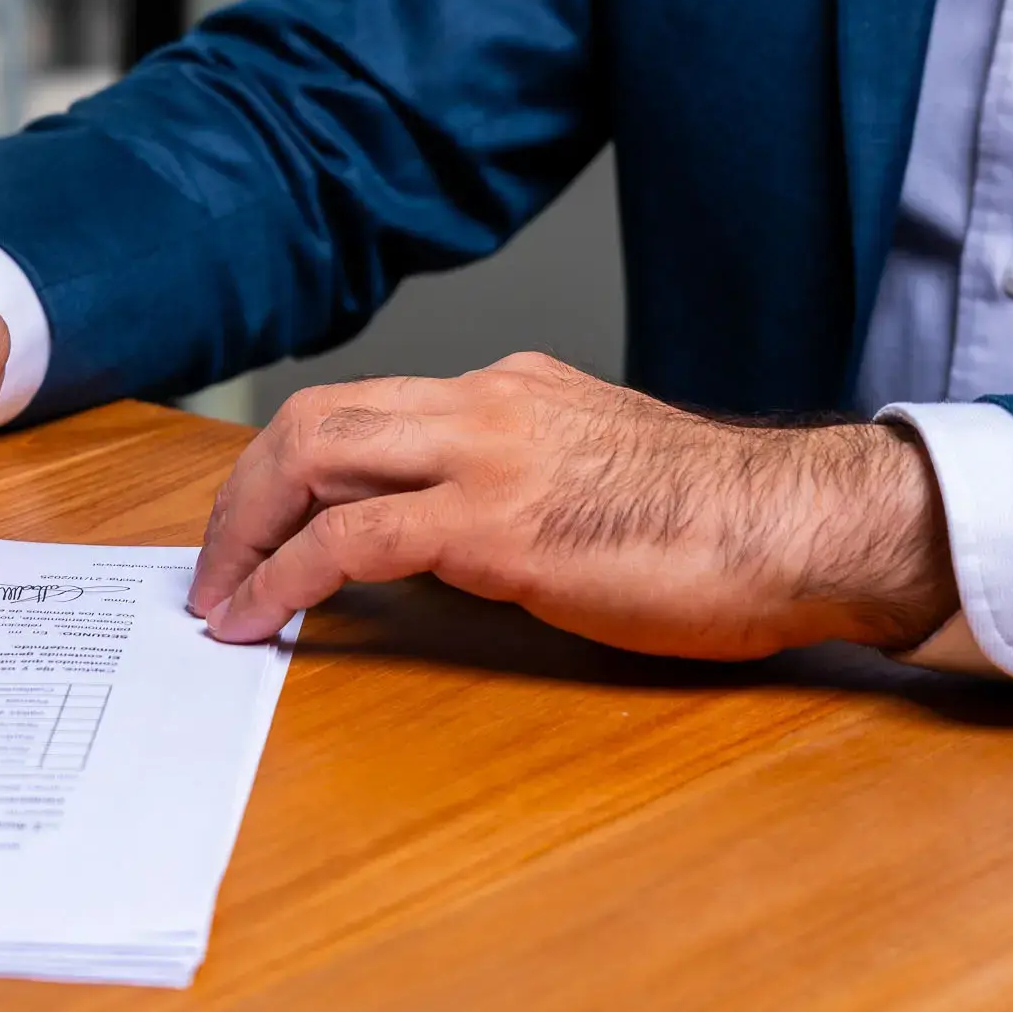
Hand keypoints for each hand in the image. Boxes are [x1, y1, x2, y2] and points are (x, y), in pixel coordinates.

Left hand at [187, 351, 957, 657]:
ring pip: (313, 458)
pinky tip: (259, 621)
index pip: (363, 409)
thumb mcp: (599, 477)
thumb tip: (444, 540)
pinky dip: (285, 578)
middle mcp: (485, 402)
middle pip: (314, 421)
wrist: (799, 527)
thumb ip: (519, 488)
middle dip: (241, 494)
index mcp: (510, 390)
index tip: (258, 526)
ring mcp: (486, 456)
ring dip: (244, 529)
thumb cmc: (721, 523)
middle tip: (212, 565)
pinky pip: (351, 541)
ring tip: (218, 597)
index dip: (289, 468)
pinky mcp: (496, 525)